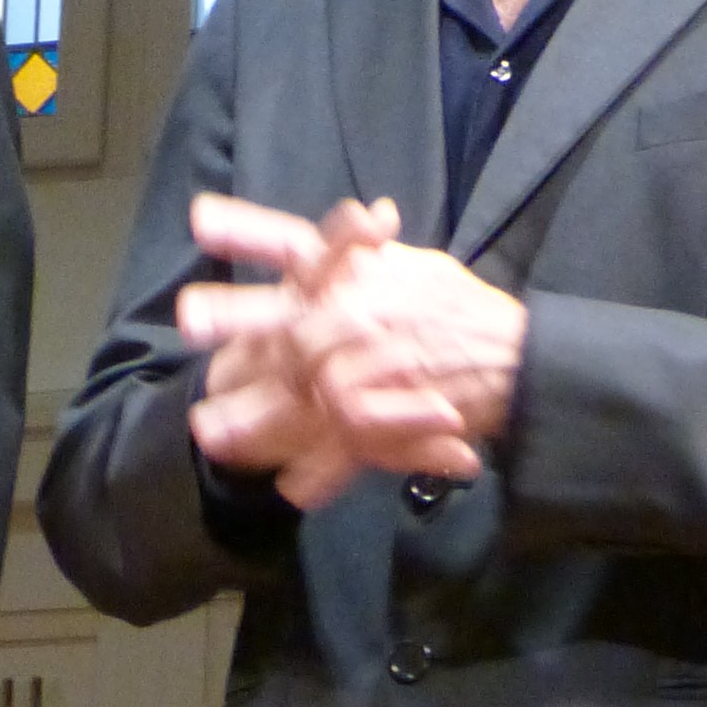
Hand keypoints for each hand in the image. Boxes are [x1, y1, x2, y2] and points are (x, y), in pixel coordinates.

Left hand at [178, 191, 529, 504]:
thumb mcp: (416, 269)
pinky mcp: (386, 420)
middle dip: (235, 320)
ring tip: (210, 432)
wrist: (516, 360)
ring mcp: (369, 371)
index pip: (297, 244)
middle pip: (286, 320)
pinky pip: (343, 451)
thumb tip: (364, 220)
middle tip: (190, 319)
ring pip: (301, 394)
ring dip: (254, 415)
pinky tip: (289, 487)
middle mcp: (358, 317)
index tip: (202, 219)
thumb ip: (373, 255)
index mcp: (361, 276)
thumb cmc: (462, 312)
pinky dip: (318, 473)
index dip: (249, 230)